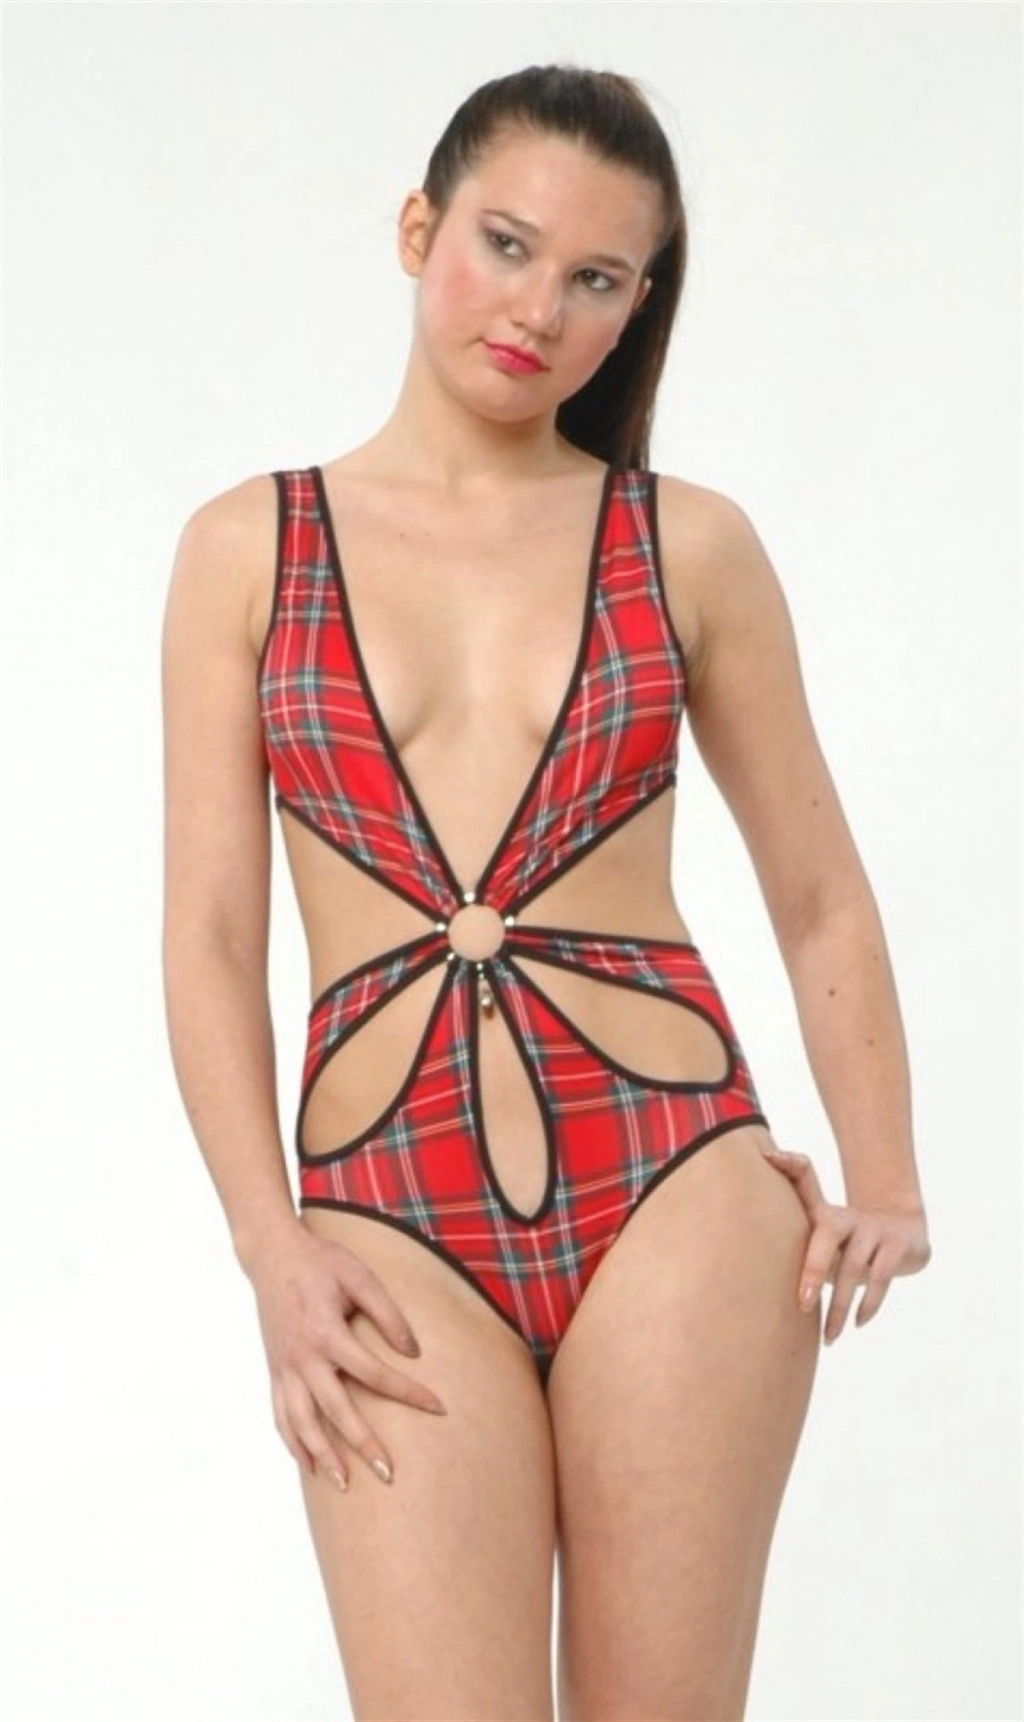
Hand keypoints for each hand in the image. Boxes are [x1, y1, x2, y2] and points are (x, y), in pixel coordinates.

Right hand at [243, 1219, 447, 1491]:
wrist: (272, 1255)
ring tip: (344, 1484)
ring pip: (303, 1423)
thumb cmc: (322, 1262)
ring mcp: (285, 1368)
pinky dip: (294, 1443)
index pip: (375, 1373)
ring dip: (323, 1455)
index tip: (439, 1408)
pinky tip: (310, 1465)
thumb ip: (388, 1314)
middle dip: (363, 1445)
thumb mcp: (360, 1277)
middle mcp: (303, 1358)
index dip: (409, 1392)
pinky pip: (281, 1416)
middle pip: (337, 1411)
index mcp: (327, 1333)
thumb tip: (413, 1352)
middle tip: (389, 1475)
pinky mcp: (274, 1372)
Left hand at [758, 1144, 931, 1343]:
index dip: (790, 1176)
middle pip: (827, 1237)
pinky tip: (858, 1323)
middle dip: (813, 1270)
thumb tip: (764, 1158)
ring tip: (829, 1337)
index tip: (771, 1175)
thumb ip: (793, 1199)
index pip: (805, 1193)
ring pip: (855, 1269)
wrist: (902, 1232)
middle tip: (801, 1305)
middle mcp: (848, 1217)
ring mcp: (874, 1230)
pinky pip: (881, 1277)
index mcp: (825, 1214)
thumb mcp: (820, 1224)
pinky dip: (869, 1303)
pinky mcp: (897, 1246)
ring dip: (840, 1306)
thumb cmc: (846, 1237)